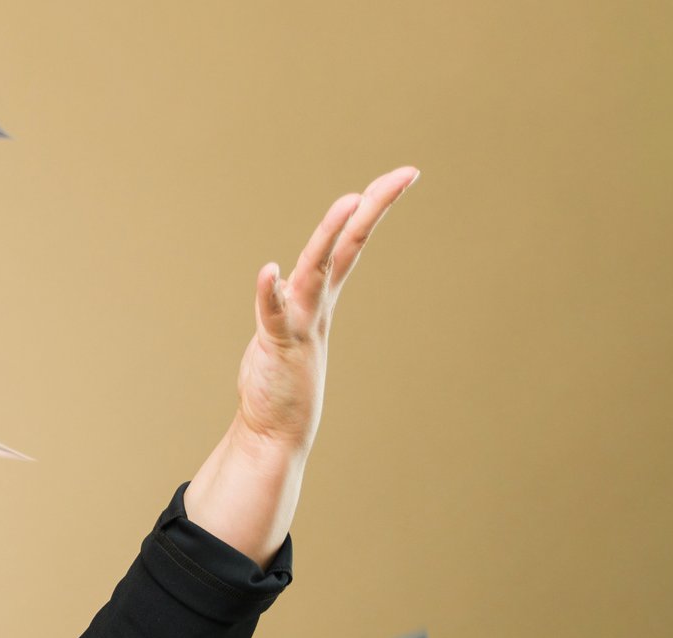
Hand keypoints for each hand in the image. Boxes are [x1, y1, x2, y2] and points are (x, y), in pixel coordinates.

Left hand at [231, 166, 418, 454]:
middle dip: (372, 208)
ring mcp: (301, 322)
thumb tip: (288, 277)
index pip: (352, 241)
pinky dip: (271, 293)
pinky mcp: (278, 344)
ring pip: (316, 270)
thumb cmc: (282, 377)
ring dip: (329, 236)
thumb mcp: (290, 326)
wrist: (274, 428)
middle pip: (347, 245)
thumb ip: (291, 299)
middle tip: (402, 175)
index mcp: (321, 294)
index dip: (375, 205)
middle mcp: (316, 302)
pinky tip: (268, 270)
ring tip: (348, 202)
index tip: (404, 174)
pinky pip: (274, 314)